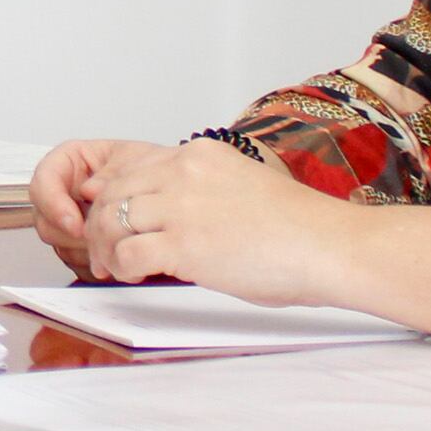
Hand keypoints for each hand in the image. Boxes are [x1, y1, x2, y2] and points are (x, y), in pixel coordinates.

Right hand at [32, 139, 169, 270]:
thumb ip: (110, 173)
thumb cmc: (156, 171)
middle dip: (67, 231)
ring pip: (56, 240)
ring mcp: (72, 219)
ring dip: (80, 248)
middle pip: (43, 215)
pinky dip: (90, 261)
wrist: (176, 194)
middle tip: (93, 239)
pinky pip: (72, 259)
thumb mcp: (137, 161)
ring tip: (110, 246)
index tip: (73, 221)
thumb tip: (87, 191)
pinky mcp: (81, 243)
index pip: (43, 179)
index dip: (52, 202)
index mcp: (73, 161)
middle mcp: (67, 190)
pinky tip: (112, 256)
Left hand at [65, 138, 357, 301]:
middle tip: (103, 251)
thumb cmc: (299, 228)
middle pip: (113, 192)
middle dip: (100, 224)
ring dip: (107, 248)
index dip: (112, 196)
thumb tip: (172, 215)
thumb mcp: (242, 185)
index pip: (131, 167)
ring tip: (117, 268)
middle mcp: (184, 172)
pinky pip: (127, 253)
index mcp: (200, 154)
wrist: (329, 246)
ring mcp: (181, 206)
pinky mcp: (183, 244)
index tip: (109, 218)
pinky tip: (135, 277)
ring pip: (110, 221)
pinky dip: (122, 268)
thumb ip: (201, 190)